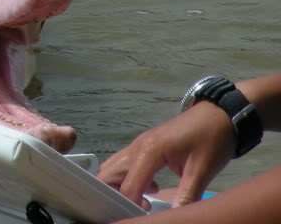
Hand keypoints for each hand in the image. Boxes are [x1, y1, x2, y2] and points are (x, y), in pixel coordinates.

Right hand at [98, 101, 233, 206]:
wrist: (219, 115)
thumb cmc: (211, 140)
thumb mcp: (202, 170)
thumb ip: (187, 195)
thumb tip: (177, 216)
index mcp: (149, 151)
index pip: (128, 185)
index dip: (131, 204)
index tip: (144, 216)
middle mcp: (137, 146)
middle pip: (108, 173)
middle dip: (116, 194)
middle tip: (138, 208)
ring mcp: (139, 144)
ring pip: (113, 167)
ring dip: (120, 186)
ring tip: (143, 200)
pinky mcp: (144, 145)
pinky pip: (125, 163)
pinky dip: (129, 178)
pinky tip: (152, 187)